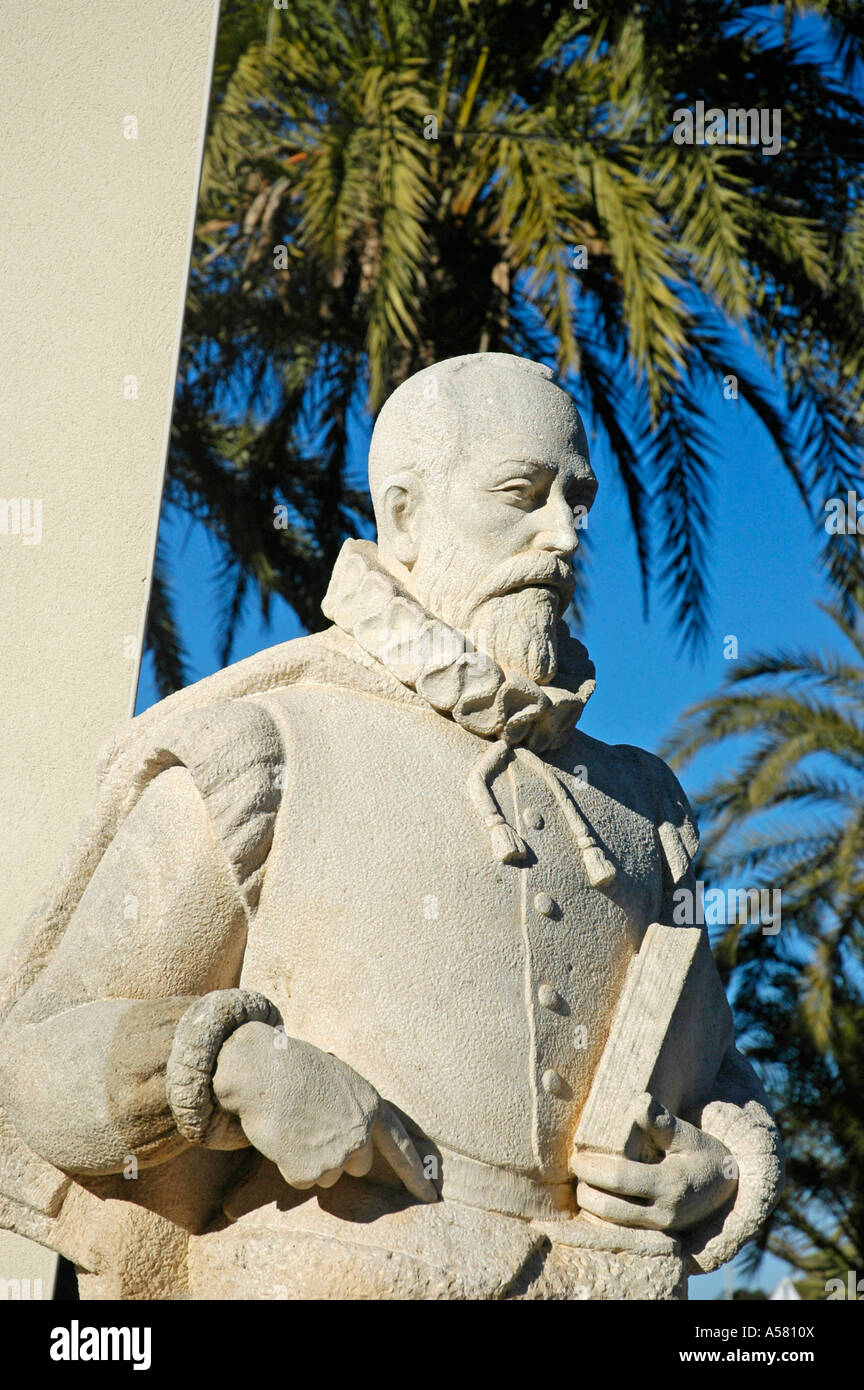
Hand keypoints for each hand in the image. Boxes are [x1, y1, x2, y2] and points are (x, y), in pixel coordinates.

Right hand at [212, 1022, 436, 1202]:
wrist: (263, 1070)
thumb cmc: (295, 1069)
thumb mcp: (339, 1081)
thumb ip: (354, 1109)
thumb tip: (356, 1135)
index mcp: (371, 1106)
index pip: (400, 1146)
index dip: (415, 1173)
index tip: (430, 1195)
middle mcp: (361, 1133)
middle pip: (357, 1166)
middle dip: (338, 1156)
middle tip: (314, 1128)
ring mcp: (337, 1153)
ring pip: (328, 1176)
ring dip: (310, 1160)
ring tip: (296, 1128)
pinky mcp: (311, 1170)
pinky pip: (302, 1181)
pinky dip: (289, 1165)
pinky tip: (283, 1138)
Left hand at [570, 1092, 736, 1232]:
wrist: (729, 1187)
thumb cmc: (703, 1154)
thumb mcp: (688, 1135)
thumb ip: (662, 1123)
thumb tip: (639, 1101)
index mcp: (671, 1184)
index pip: (619, 1179)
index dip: (593, 1169)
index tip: (578, 1158)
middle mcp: (665, 1212)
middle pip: (610, 1208)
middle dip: (586, 1191)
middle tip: (578, 1170)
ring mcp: (662, 1228)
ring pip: (614, 1225)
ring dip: (593, 1207)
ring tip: (584, 1184)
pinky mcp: (659, 1235)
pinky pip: (624, 1233)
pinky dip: (606, 1219)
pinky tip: (598, 1200)